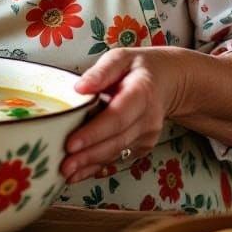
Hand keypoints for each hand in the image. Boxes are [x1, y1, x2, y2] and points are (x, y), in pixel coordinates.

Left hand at [61, 47, 183, 183]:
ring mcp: (147, 136)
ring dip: (91, 166)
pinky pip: (119, 158)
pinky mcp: (143, 146)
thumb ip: (101, 71)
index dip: (94, 133)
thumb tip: (79, 88)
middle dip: (88, 156)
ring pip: (117, 154)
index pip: (116, 117)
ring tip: (66, 173)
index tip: (71, 143)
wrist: (168, 82)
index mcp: (141, 93)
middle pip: (116, 141)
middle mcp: (148, 119)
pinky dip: (99, 167)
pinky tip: (80, 173)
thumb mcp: (120, 58)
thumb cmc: (138, 68)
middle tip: (63, 166)